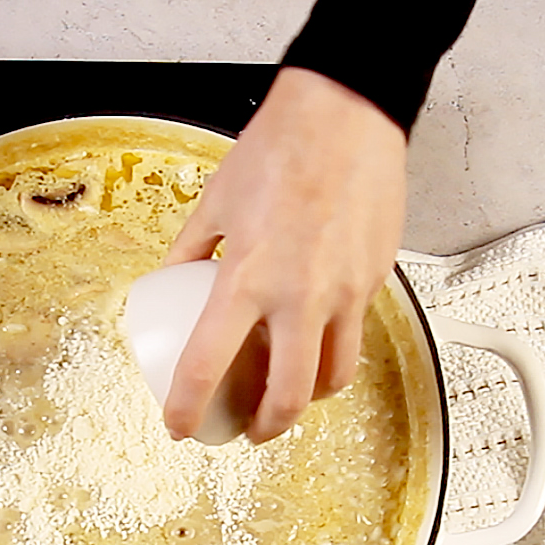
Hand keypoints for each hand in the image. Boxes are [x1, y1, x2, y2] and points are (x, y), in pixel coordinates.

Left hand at [161, 66, 407, 442]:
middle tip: (250, 431)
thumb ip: (190, 250)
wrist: (346, 113)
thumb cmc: (282, 147)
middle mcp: (299, 295)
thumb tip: (170, 279)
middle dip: (264, 429)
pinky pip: (356, 332)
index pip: (206, 366)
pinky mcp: (374, 280)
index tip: (179, 424)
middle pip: (285, 398)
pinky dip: (335, 348)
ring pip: (333, 378)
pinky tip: (317, 336)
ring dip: (309, 400)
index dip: (186, 408)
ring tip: (290, 396)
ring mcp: (344, 292)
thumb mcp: (214, 201)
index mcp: (247, 278)